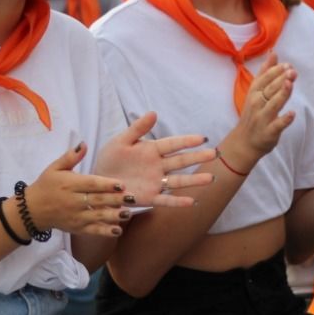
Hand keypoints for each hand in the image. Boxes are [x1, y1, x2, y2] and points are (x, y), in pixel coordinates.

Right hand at [21, 142, 142, 238]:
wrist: (32, 209)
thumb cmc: (46, 185)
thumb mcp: (55, 168)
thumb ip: (71, 156)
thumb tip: (84, 143)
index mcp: (69, 184)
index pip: (91, 184)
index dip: (107, 184)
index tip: (122, 184)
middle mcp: (73, 201)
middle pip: (97, 201)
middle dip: (115, 200)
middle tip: (133, 198)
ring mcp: (75, 216)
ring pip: (97, 216)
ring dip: (114, 216)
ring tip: (128, 213)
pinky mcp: (76, 228)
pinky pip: (92, 230)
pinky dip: (105, 231)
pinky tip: (118, 230)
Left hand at [93, 112, 214, 208]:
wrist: (99, 181)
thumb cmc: (110, 159)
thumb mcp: (120, 141)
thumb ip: (137, 129)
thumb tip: (153, 112)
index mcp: (151, 150)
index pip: (172, 144)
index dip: (187, 141)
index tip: (202, 138)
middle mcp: (157, 166)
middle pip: (181, 161)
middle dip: (197, 158)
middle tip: (214, 154)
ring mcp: (155, 182)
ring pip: (178, 181)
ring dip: (194, 180)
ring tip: (210, 178)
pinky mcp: (149, 197)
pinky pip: (166, 200)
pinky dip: (178, 201)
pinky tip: (192, 201)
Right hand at [223, 53, 296, 165]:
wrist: (244, 141)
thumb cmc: (253, 113)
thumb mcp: (255, 92)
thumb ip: (265, 73)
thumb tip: (273, 53)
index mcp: (254, 93)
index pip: (264, 79)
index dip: (275, 71)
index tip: (287, 65)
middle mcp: (257, 104)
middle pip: (270, 90)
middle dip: (281, 80)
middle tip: (292, 71)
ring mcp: (262, 118)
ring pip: (273, 104)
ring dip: (282, 94)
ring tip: (290, 84)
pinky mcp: (269, 132)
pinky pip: (277, 125)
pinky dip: (284, 120)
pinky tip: (292, 114)